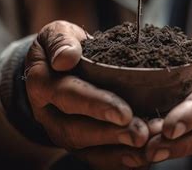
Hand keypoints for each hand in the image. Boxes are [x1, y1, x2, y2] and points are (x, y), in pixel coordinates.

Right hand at [24, 20, 148, 168]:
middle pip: (77, 131)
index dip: (96, 105)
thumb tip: (65, 58)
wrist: (58, 67)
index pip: (68, 95)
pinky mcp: (79, 145)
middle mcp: (49, 115)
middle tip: (142, 134)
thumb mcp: (57, 33)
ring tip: (149, 143)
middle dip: (112, 134)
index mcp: (42, 84)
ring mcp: (63, 133)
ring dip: (121, 151)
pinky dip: (122, 161)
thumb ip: (61, 41)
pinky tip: (144, 156)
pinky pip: (99, 159)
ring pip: (89, 151)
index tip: (124, 112)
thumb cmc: (64, 47)